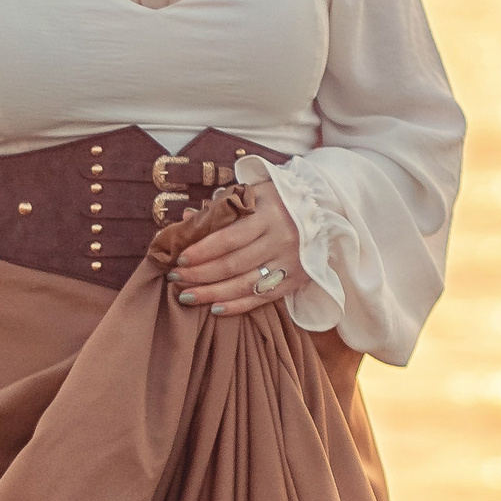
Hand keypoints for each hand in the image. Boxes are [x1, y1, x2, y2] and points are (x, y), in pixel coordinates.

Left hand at [166, 179, 303, 318]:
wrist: (325, 209)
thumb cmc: (280, 199)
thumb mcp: (254, 192)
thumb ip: (223, 206)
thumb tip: (188, 221)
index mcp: (268, 213)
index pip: (228, 238)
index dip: (202, 251)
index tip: (180, 258)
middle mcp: (280, 239)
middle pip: (233, 264)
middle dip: (200, 274)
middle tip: (176, 278)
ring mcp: (289, 262)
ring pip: (245, 284)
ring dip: (212, 293)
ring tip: (187, 296)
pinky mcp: (295, 280)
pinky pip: (262, 299)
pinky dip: (238, 306)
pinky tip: (216, 308)